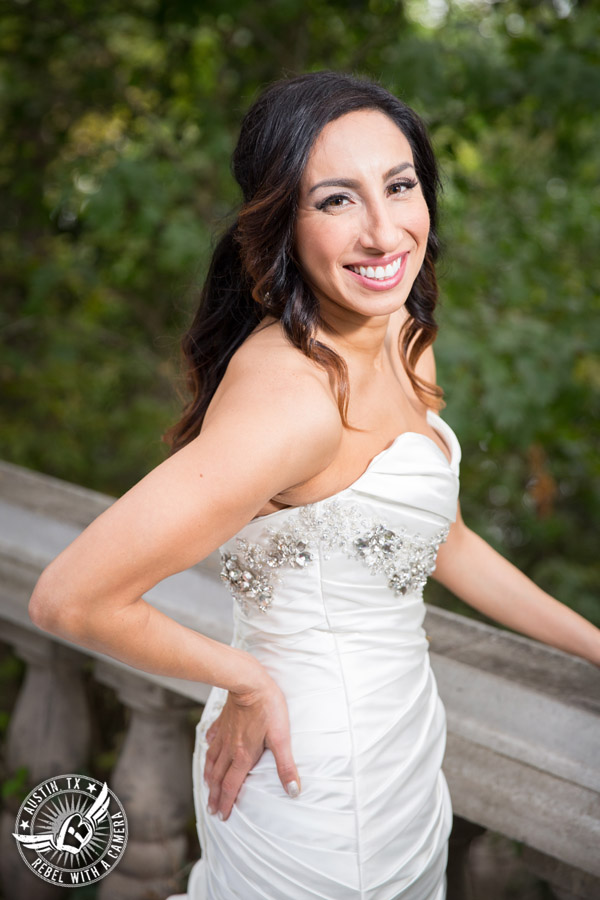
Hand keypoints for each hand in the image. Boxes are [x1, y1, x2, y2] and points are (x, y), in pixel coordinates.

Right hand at [203, 676, 300, 820]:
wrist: (248, 682)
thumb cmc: (267, 707)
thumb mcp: (281, 738)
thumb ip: (285, 765)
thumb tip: (293, 791)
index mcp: (243, 755)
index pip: (232, 785)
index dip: (227, 802)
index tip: (222, 816)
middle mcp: (230, 748)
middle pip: (219, 777)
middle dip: (215, 795)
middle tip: (211, 810)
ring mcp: (224, 734)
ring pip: (212, 760)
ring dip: (209, 777)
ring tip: (207, 787)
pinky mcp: (222, 721)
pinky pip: (212, 738)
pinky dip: (209, 748)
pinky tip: (208, 748)